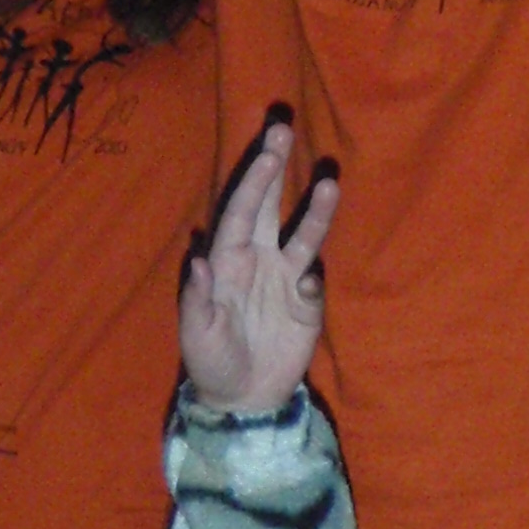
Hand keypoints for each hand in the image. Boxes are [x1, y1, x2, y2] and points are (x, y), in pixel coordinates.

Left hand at [179, 123, 336, 410]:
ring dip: (316, 211)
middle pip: (269, 207)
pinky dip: (314, 285)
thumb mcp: (197, 335)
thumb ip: (198, 298)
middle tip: (284, 130)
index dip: (253, 182)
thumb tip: (198, 258)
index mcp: (226, 261)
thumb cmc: (210, 361)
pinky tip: (307, 291)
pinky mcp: (307, 306)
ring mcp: (285, 280)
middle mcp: (257, 260)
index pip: (241, 212)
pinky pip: (314, 285)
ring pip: (303, 236)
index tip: (268, 153)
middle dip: (276, 170)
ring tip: (331, 182)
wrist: (242, 398)